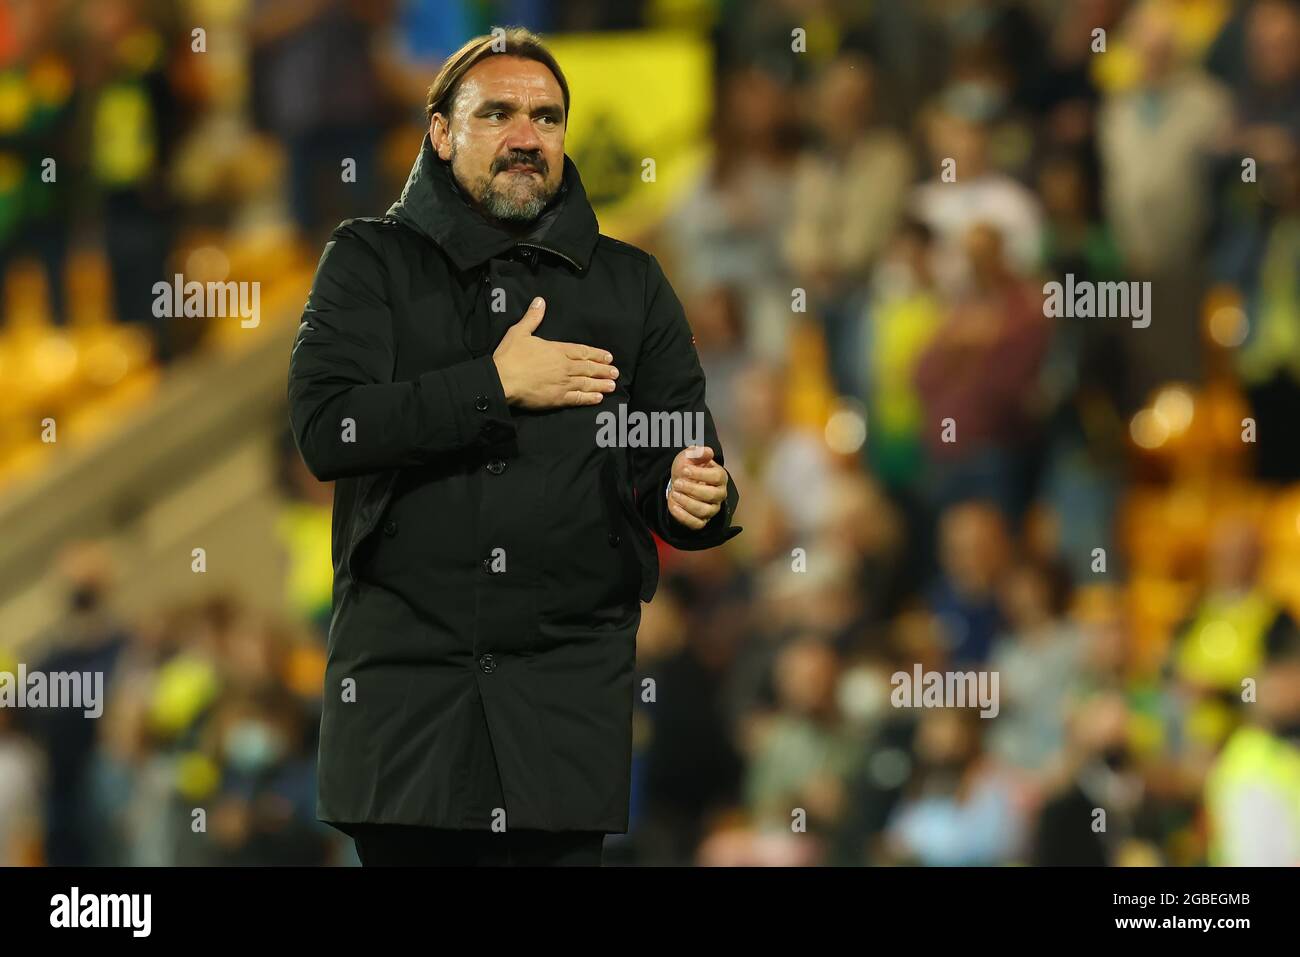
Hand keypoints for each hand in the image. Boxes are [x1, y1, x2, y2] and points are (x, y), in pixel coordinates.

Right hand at [492, 297, 618, 409]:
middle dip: (603, 370)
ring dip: (601, 384)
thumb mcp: (519, 332)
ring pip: (587, 383)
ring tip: (613, 385)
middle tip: (616, 372)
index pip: (582, 351)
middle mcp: (564, 366)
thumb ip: (532, 318)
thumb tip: (540, 301)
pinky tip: (598, 398)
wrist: (502, 380)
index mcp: (557, 350)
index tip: (608, 357)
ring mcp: (563, 383)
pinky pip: (578, 398)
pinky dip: (589, 398)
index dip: (597, 354)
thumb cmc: (510, 356)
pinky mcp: (557, 398)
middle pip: (588, 368)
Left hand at [667, 445, 727, 529]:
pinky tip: (674, 506)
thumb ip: (697, 452)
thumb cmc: (687, 469)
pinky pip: (696, 524)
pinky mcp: (701, 521)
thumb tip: (708, 451)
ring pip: (704, 511)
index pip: (717, 477)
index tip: (685, 470)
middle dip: (692, 489)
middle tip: (678, 483)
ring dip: (687, 503)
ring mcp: (711, 509)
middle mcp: (719, 494)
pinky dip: (684, 517)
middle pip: (712, 495)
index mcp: (720, 477)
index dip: (701, 474)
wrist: (679, 482)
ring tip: (675, 493)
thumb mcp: (689, 456)